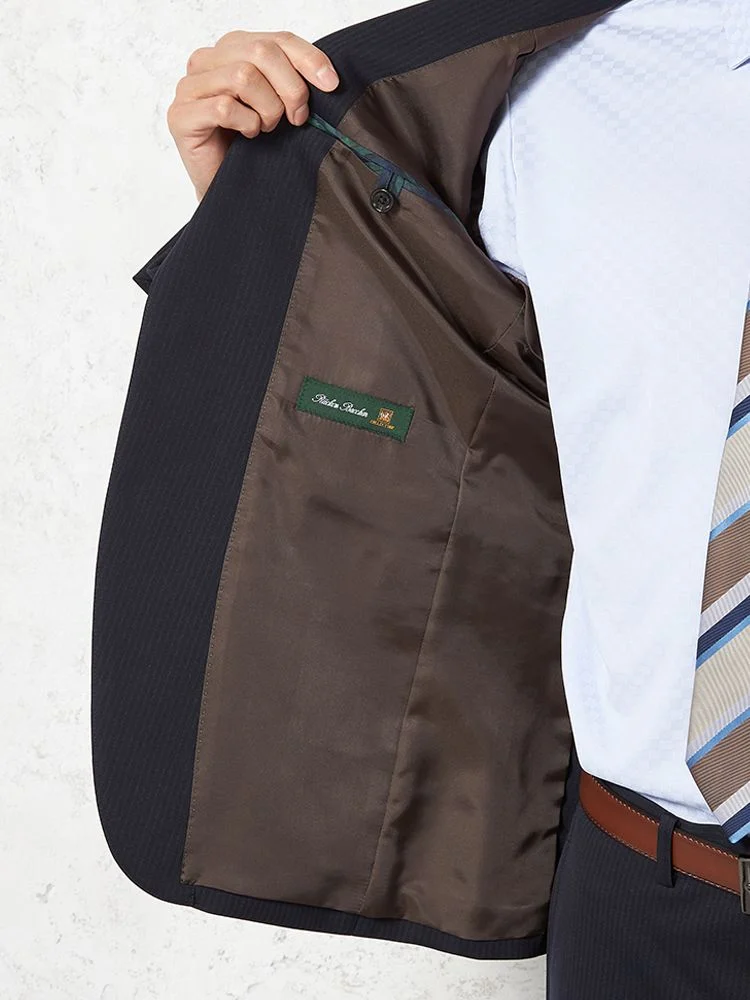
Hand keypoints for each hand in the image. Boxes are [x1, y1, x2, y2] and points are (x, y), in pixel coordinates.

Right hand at [167, 30, 339, 200]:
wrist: (228, 189)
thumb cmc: (253, 148)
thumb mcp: (279, 106)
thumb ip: (292, 81)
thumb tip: (328, 78)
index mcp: (231, 49)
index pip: (277, 39)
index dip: (308, 59)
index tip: (331, 85)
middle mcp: (207, 61)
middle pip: (261, 52)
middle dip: (290, 88)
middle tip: (296, 118)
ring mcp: (190, 86)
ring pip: (243, 77)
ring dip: (267, 109)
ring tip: (266, 128)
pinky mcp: (181, 115)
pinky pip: (225, 107)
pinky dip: (247, 124)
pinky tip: (248, 136)